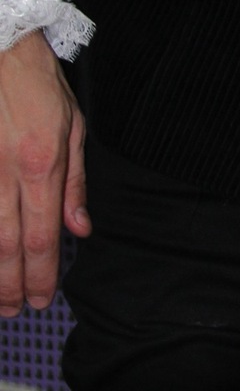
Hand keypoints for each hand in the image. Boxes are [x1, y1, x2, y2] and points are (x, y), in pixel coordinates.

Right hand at [0, 32, 88, 314]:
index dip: (41, 274)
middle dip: (11, 284)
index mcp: (40, 162)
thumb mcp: (72, 123)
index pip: (43, 235)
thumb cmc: (34, 79)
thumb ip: (74, 181)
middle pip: (7, 244)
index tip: (41, 297)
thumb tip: (81, 228)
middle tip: (14, 311)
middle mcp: (4, 171)